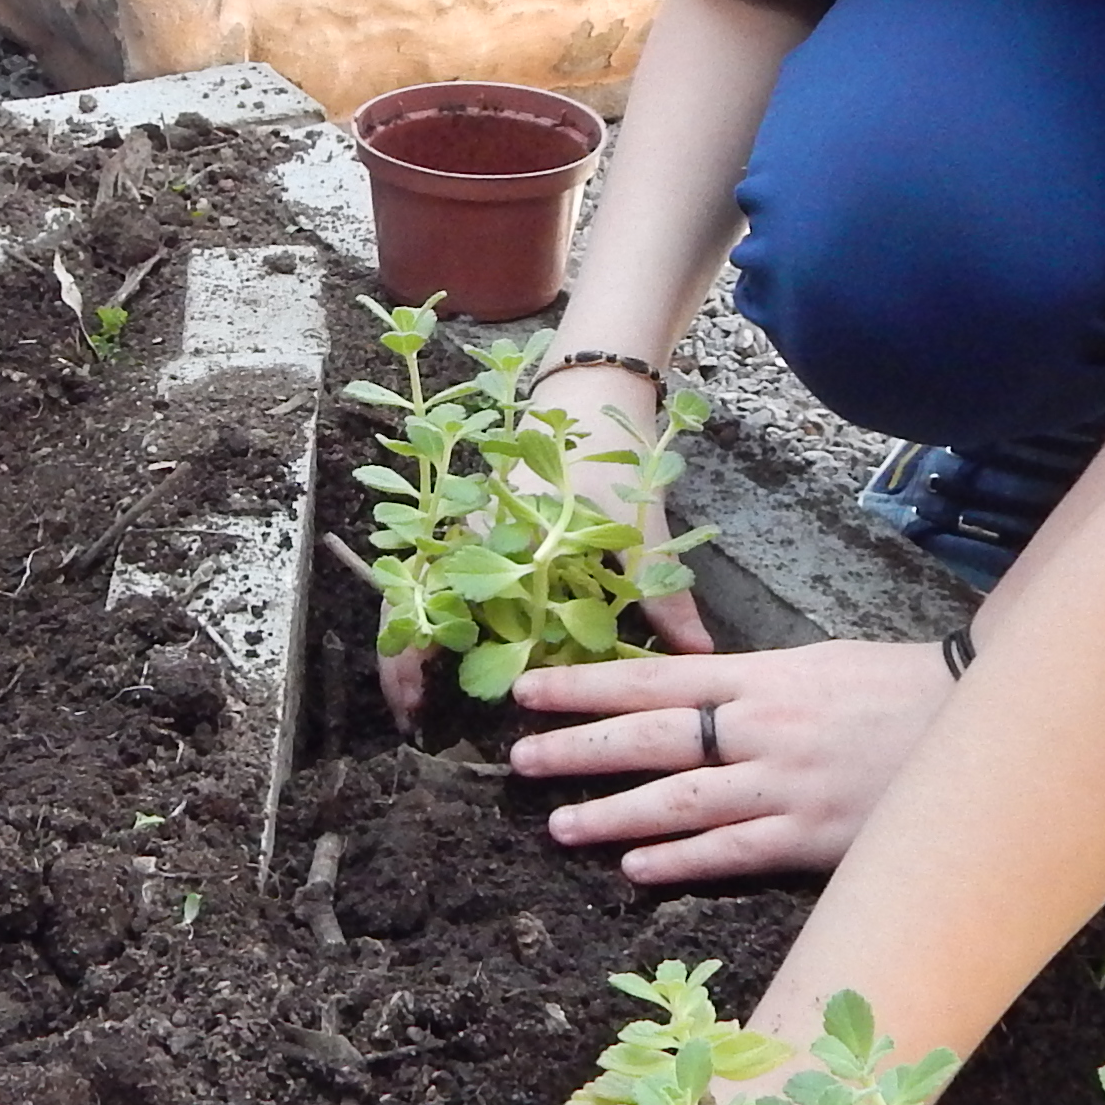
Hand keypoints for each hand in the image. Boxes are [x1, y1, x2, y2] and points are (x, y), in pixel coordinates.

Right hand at [373, 362, 713, 727]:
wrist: (590, 392)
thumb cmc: (609, 458)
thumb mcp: (639, 531)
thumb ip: (663, 597)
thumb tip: (698, 655)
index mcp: (499, 537)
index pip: (433, 603)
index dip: (414, 657)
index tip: (419, 703)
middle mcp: (467, 532)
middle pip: (411, 600)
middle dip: (405, 658)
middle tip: (413, 713)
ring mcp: (465, 527)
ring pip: (419, 588)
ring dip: (416, 637)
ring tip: (419, 692)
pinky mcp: (475, 526)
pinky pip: (441, 573)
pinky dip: (437, 610)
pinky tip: (451, 647)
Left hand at [507, 635, 956, 879]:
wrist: (983, 725)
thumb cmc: (898, 689)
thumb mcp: (818, 665)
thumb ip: (752, 683)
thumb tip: (692, 696)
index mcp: (763, 676)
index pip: (655, 677)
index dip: (586, 684)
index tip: (530, 688)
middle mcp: (763, 728)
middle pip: (651, 737)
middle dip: (580, 747)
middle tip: (521, 758)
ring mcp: (786, 785)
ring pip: (679, 801)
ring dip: (613, 813)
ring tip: (561, 824)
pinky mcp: (813, 836)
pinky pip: (733, 851)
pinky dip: (681, 860)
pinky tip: (636, 869)